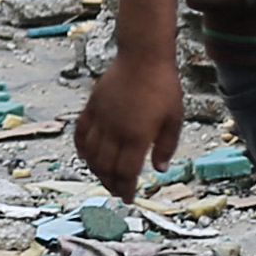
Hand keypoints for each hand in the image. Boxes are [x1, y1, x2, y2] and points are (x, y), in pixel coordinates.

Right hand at [76, 45, 184, 199]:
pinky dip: (81, 148)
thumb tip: (160, 169)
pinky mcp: (93, 107)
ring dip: (96, 170)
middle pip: (107, 167)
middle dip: (111, 184)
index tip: (129, 198)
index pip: (127, 172)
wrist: (143, 57)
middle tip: (117, 191)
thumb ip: (166, 146)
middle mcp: (116, 131)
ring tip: (104, 178)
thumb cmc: (163, 86)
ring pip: (91, 154)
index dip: (127, 189)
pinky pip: (81, 133)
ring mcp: (101, 119)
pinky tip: (85, 155)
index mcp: (137, 137)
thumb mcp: (175, 118)